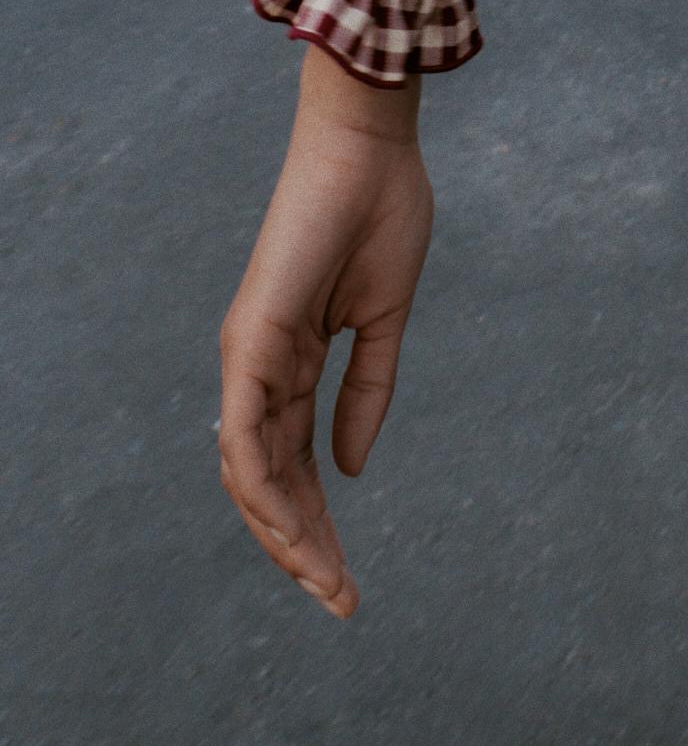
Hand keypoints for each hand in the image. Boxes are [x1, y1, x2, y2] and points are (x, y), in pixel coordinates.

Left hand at [219, 43, 432, 618]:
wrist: (370, 144)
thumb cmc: (381, 212)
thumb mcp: (384, 319)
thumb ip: (368, 391)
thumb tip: (347, 470)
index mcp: (293, 362)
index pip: (295, 465)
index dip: (319, 526)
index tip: (349, 581)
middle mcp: (259, 368)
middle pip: (269, 483)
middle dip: (302, 548)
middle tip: (340, 600)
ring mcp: (249, 355)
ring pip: (249, 473)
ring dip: (283, 535)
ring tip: (324, 579)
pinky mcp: (251, 338)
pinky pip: (246, 433)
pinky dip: (264, 488)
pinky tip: (294, 526)